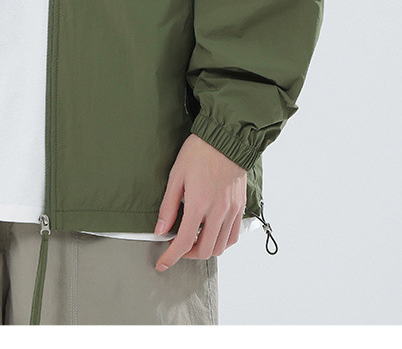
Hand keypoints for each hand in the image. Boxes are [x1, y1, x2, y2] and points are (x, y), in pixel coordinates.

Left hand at [154, 133, 246, 269]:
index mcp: (199, 203)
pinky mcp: (241, 207)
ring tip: (193, 240)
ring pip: (220, 247)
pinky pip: (233, 236)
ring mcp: (232, 211)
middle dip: (187, 255)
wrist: (226, 138)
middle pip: (204, 250)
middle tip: (177, 247)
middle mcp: (218, 212)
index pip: (184, 242)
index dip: (171, 257)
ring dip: (205, 250)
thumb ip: (168, 206)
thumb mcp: (176, 175)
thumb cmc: (199, 152)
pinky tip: (211, 234)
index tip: (162, 263)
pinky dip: (221, 242)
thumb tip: (160, 230)